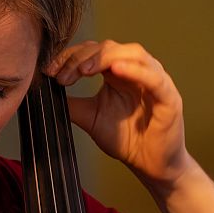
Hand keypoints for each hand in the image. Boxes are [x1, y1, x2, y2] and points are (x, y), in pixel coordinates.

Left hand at [46, 40, 193, 189]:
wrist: (150, 165)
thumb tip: (44, 92)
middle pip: (109, 47)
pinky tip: (116, 70)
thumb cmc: (126, 139)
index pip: (93, 51)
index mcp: (118, 72)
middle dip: (82, 58)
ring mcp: (154, 80)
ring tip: (84, 69)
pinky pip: (153, 77)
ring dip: (106, 57)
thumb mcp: (90, 118)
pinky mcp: (169, 96)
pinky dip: (136, 70)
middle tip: (62, 75)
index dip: (70, 56)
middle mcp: (137, 70)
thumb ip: (72, 104)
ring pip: (133, 53)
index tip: (50, 70)